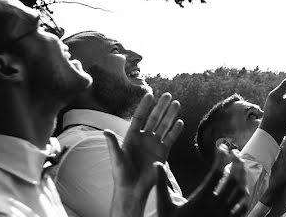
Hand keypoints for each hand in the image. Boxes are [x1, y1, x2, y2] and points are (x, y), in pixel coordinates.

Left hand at [105, 92, 182, 208]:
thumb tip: (105, 131)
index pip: (140, 117)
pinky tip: (180, 122)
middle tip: (167, 95)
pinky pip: (170, 139)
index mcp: (132, 136)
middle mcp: (144, 137)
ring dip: (170, 115)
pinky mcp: (163, 152)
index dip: (144, 106)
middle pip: (154, 119)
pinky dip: (176, 131)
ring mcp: (155, 144)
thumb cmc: (121, 174)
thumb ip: (113, 144)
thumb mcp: (116, 158)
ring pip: (164, 126)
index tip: (150, 94)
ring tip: (176, 104)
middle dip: (161, 107)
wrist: (133, 189)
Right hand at [158, 148, 247, 216]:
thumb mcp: (164, 206)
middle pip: (233, 179)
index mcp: (200, 200)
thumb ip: (162, 184)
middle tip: (234, 152)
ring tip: (239, 166)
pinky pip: (243, 207)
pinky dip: (244, 195)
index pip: (216, 172)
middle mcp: (215, 207)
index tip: (220, 147)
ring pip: (241, 192)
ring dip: (243, 177)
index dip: (221, 157)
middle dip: (236, 162)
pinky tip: (241, 187)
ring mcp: (224, 215)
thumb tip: (157, 164)